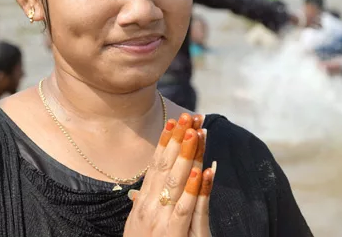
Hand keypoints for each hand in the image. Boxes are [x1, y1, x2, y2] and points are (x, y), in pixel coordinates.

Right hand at [124, 113, 213, 236]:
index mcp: (143, 203)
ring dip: (188, 156)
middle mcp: (149, 209)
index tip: (175, 120)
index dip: (166, 142)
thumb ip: (140, 205)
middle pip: (166, 168)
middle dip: (178, 140)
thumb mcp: (138, 226)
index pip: (155, 166)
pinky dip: (197, 189)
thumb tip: (139, 189)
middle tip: (190, 116)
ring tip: (196, 133)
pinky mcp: (176, 236)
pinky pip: (188, 209)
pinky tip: (204, 171)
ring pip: (177, 183)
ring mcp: (162, 222)